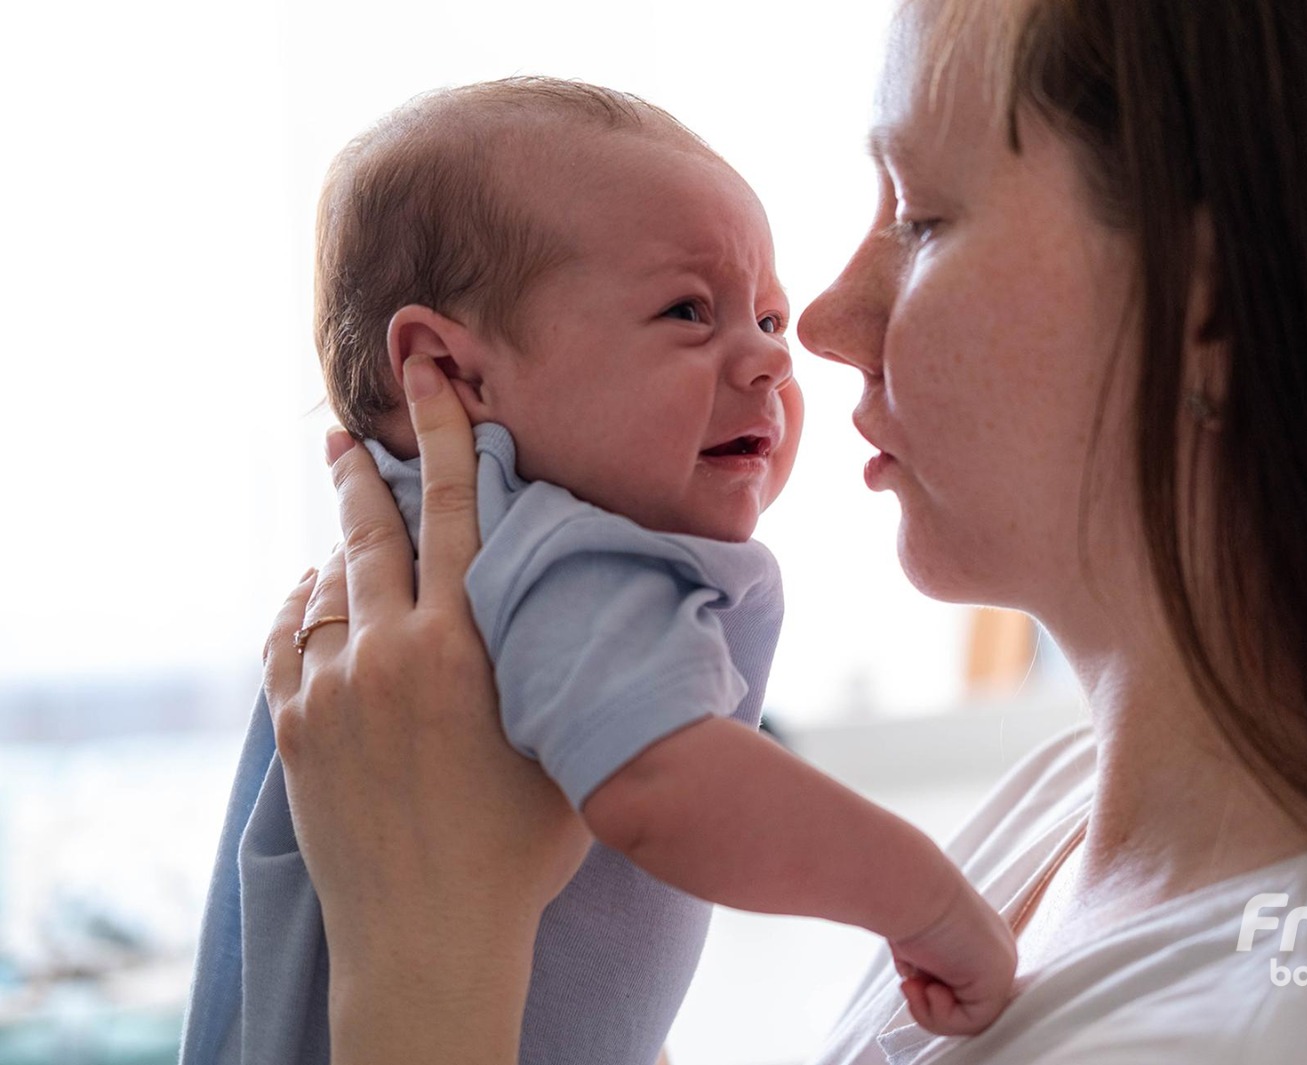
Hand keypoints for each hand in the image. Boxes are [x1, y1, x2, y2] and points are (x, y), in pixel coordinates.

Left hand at [262, 355, 591, 1063]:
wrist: (428, 938)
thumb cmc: (518, 850)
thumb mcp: (562, 745)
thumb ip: (559, 666)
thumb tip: (586, 609)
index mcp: (463, 647)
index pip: (458, 513)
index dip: (444, 434)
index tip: (427, 376)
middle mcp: (388, 654)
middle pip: (372, 533)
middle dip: (364, 475)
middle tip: (346, 434)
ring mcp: (331, 691)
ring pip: (326, 588)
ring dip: (338, 555)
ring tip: (346, 541)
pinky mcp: (296, 731)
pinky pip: (289, 640)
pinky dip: (302, 608)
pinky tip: (313, 600)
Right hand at [888, 880, 1017, 1035]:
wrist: (910, 891)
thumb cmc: (906, 910)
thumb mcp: (917, 948)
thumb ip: (928, 970)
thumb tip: (921, 988)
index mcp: (980, 941)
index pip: (963, 988)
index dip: (931, 995)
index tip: (910, 979)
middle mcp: (994, 952)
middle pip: (965, 1004)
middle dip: (929, 1003)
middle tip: (911, 984)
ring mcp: (1001, 966)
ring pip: (968, 1018)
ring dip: (932, 1011)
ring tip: (917, 984)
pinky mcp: (997, 981)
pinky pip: (972, 1023)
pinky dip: (941, 1015)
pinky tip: (929, 987)